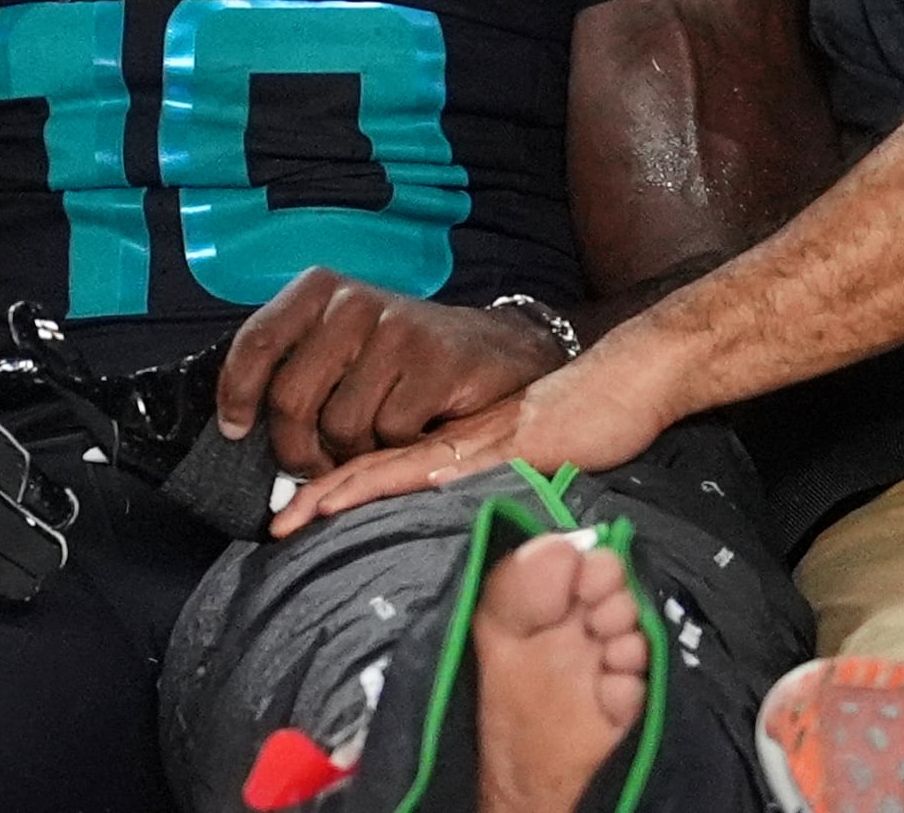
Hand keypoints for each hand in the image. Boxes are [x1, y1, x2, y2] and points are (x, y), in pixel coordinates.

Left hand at [212, 269, 569, 476]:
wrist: (492, 351)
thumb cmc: (398, 360)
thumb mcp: (339, 346)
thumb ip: (294, 370)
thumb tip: (240, 427)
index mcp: (318, 290)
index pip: (257, 341)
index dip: (238, 393)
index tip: (237, 431)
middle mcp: (353, 302)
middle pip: (291, 398)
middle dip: (295, 449)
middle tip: (309, 466)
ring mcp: (397, 329)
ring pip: (340, 425)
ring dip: (350, 453)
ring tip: (370, 442)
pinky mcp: (436, 362)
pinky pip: (388, 432)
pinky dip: (393, 450)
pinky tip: (408, 434)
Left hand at [268, 342, 681, 537]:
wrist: (625, 379)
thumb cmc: (579, 421)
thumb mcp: (520, 453)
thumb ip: (482, 474)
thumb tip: (445, 505)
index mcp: (453, 442)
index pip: (380, 464)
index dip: (334, 489)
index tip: (292, 516)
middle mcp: (456, 438)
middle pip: (375, 463)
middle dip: (323, 495)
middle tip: (278, 524)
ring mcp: (481, 439)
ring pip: (402, 463)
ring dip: (352, 490)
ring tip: (306, 513)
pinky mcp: (513, 445)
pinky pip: (456, 465)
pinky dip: (418, 480)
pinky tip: (387, 490)